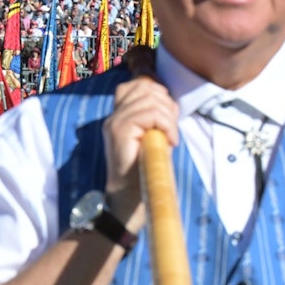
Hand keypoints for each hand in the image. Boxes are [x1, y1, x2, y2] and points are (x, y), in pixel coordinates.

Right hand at [102, 75, 177, 232]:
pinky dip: (166, 125)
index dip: (157, 92)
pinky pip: (149, 113)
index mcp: (119, 116)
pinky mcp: (119, 131)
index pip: (137, 85)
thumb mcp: (153, 138)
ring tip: (169, 137)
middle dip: (167, 104)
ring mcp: (114, 123)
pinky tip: (169, 141)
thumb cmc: (144, 172)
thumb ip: (156, 118)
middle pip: (145, 87)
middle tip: (170, 129)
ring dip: (168, 117)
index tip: (168, 116)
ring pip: (150, 99)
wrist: (130, 199)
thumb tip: (168, 101)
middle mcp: (113, 116)